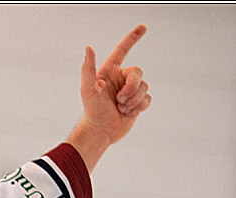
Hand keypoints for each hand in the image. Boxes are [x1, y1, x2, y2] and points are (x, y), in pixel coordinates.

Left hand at [67, 25, 150, 169]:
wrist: (100, 132)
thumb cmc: (92, 111)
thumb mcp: (88, 90)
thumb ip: (87, 69)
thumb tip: (88, 48)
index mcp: (110, 72)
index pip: (123, 50)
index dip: (132, 38)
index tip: (143, 27)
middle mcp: (120, 79)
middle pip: (138, 72)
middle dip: (131, 88)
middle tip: (119, 100)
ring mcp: (129, 90)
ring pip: (144, 87)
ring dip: (133, 100)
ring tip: (121, 108)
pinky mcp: (137, 102)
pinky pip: (147, 98)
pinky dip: (139, 107)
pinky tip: (128, 113)